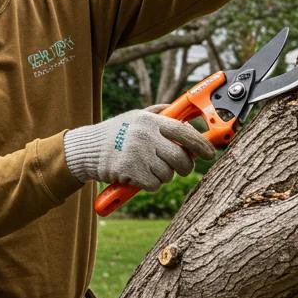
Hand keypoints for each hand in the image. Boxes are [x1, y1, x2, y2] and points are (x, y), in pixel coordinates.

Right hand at [63, 105, 212, 190]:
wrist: (87, 149)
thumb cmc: (115, 133)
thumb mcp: (136, 116)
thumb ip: (159, 113)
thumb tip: (183, 114)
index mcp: (150, 120)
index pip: (184, 131)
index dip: (201, 144)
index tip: (210, 153)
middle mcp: (146, 135)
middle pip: (180, 157)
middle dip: (185, 166)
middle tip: (182, 168)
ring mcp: (138, 154)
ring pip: (168, 174)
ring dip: (163, 175)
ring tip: (149, 167)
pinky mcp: (131, 172)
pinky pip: (154, 184)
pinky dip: (150, 184)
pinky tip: (139, 175)